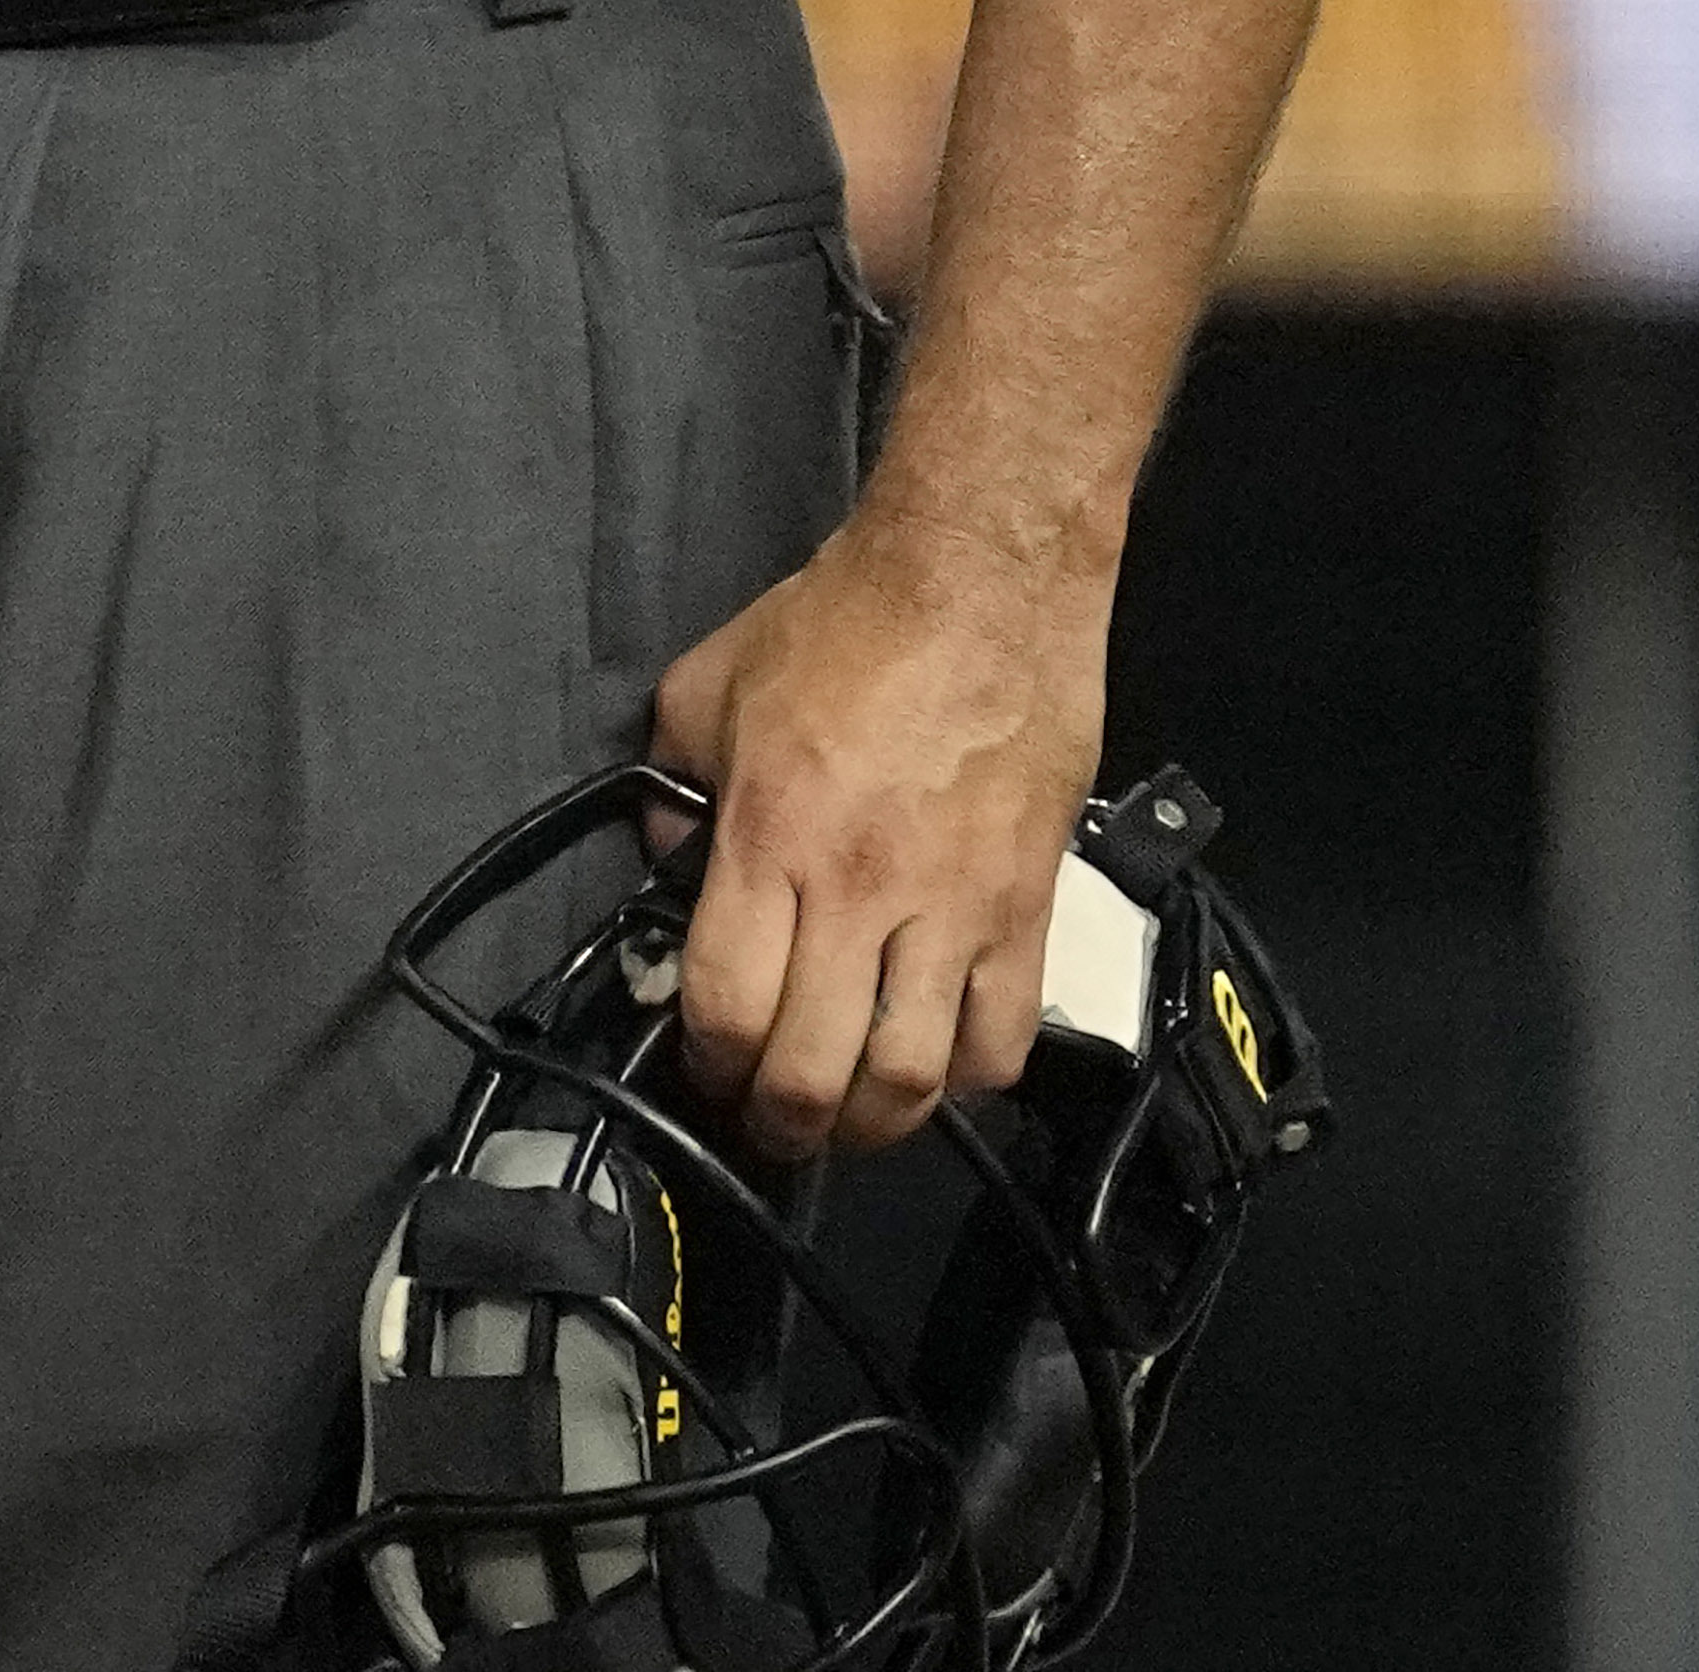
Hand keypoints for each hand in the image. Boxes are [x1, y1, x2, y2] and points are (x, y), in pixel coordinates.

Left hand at [648, 503, 1109, 1164]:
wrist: (983, 573)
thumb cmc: (846, 620)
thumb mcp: (711, 687)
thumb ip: (673, 787)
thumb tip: (669, 871)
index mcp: (770, 834)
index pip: (724, 1006)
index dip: (706, 1064)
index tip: (706, 1068)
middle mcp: (860, 888)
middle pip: (812, 1071)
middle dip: (776, 1122)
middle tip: (769, 1118)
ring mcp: (954, 905)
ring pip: (912, 1079)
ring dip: (870, 1124)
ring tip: (849, 1115)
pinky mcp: (1028, 905)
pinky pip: (1003, 1039)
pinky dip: (968, 1079)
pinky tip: (939, 1063)